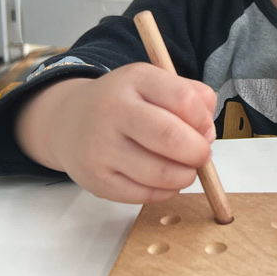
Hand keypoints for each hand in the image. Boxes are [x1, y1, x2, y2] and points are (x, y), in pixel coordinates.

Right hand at [15, 63, 216, 203]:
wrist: (68, 121)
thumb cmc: (126, 102)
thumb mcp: (156, 83)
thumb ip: (192, 98)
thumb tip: (208, 134)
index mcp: (135, 80)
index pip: (183, 99)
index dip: (203, 119)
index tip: (204, 128)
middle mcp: (113, 110)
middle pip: (171, 137)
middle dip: (198, 152)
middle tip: (202, 154)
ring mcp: (101, 147)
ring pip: (160, 172)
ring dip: (185, 175)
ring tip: (185, 168)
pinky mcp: (96, 180)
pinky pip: (144, 195)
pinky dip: (166, 191)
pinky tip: (166, 179)